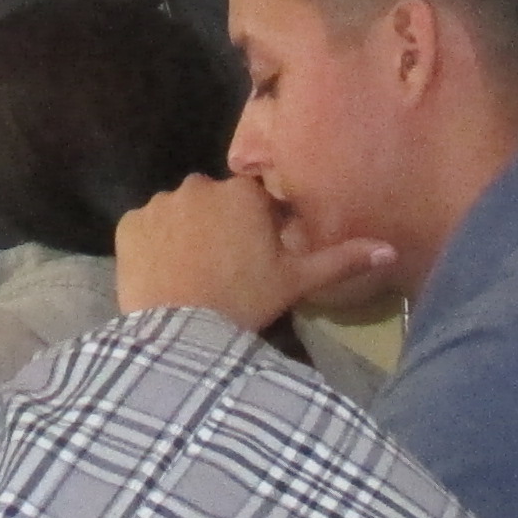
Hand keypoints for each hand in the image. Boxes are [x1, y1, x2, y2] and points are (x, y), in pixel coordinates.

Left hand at [116, 173, 394, 337]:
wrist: (181, 333)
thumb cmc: (245, 301)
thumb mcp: (297, 282)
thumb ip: (342, 260)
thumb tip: (390, 249)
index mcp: (242, 193)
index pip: (254, 200)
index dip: (258, 227)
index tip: (257, 258)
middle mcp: (199, 185)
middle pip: (214, 202)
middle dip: (220, 225)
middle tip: (226, 270)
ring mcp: (159, 203)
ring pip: (179, 213)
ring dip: (185, 233)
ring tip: (193, 276)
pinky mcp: (127, 224)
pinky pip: (145, 229)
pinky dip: (153, 246)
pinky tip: (164, 275)